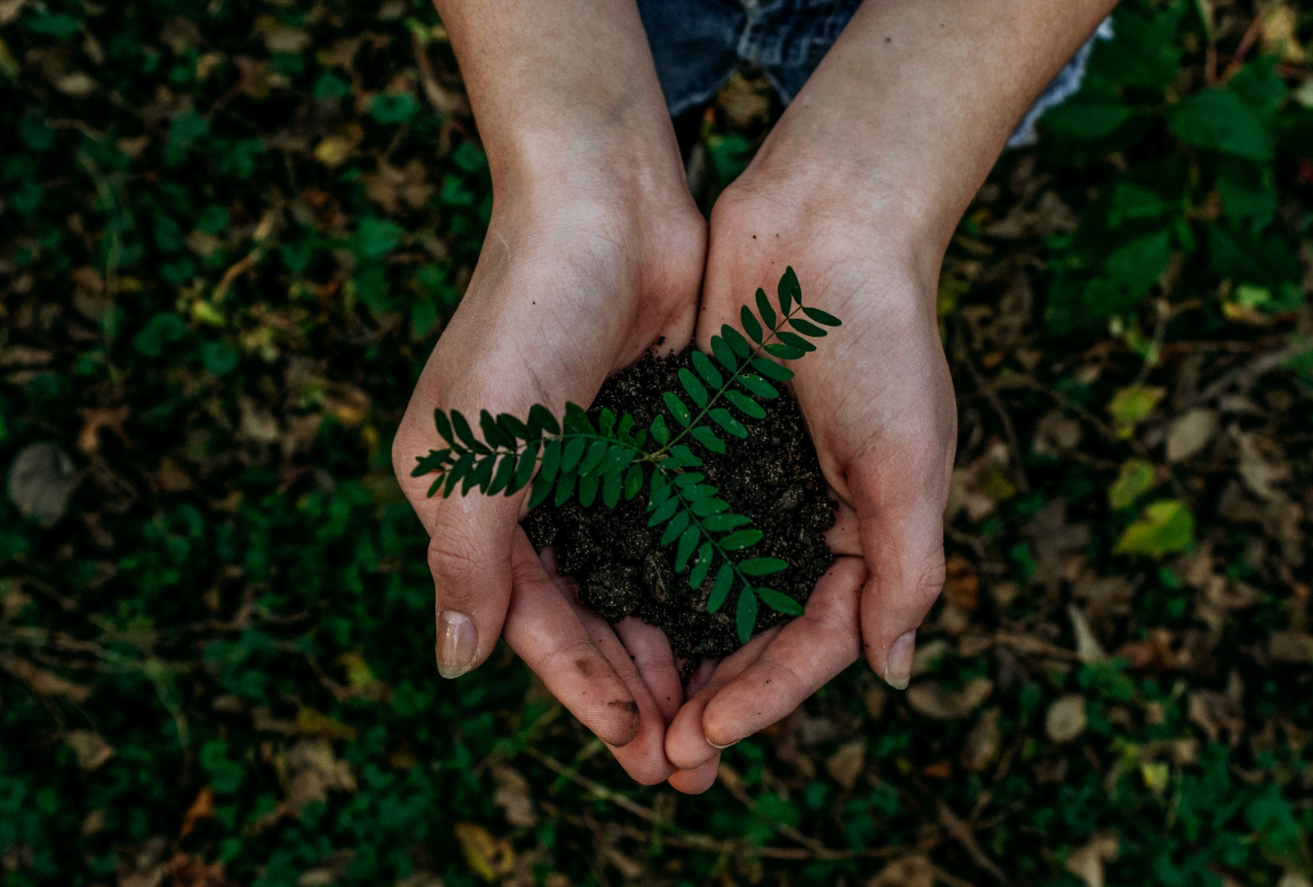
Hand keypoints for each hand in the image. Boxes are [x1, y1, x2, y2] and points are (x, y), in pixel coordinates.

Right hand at [393, 184, 704, 783]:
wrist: (605, 201)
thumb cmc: (528, 313)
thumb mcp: (478, 445)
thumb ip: (467, 557)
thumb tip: (455, 665)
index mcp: (471, 502)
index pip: (530, 620)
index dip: (582, 687)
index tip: (637, 746)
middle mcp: (530, 496)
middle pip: (586, 616)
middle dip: (634, 689)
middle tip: (688, 761)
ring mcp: (594, 470)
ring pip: (636, 585)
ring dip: (672, 650)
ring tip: (718, 716)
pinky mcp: (651, 442)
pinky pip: (676, 533)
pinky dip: (700, 584)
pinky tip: (738, 629)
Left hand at [664, 174, 956, 792]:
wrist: (826, 221)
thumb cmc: (882, 338)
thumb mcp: (909, 461)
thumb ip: (906, 569)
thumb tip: (892, 673)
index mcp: (863, 533)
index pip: (813, 642)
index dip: (764, 696)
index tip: (706, 735)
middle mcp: (801, 519)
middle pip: (752, 632)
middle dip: (710, 694)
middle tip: (658, 755)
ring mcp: (745, 484)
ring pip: (700, 591)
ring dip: (668, 650)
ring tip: (625, 707)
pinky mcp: (696, 444)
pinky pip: (664, 525)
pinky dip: (639, 571)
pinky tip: (600, 611)